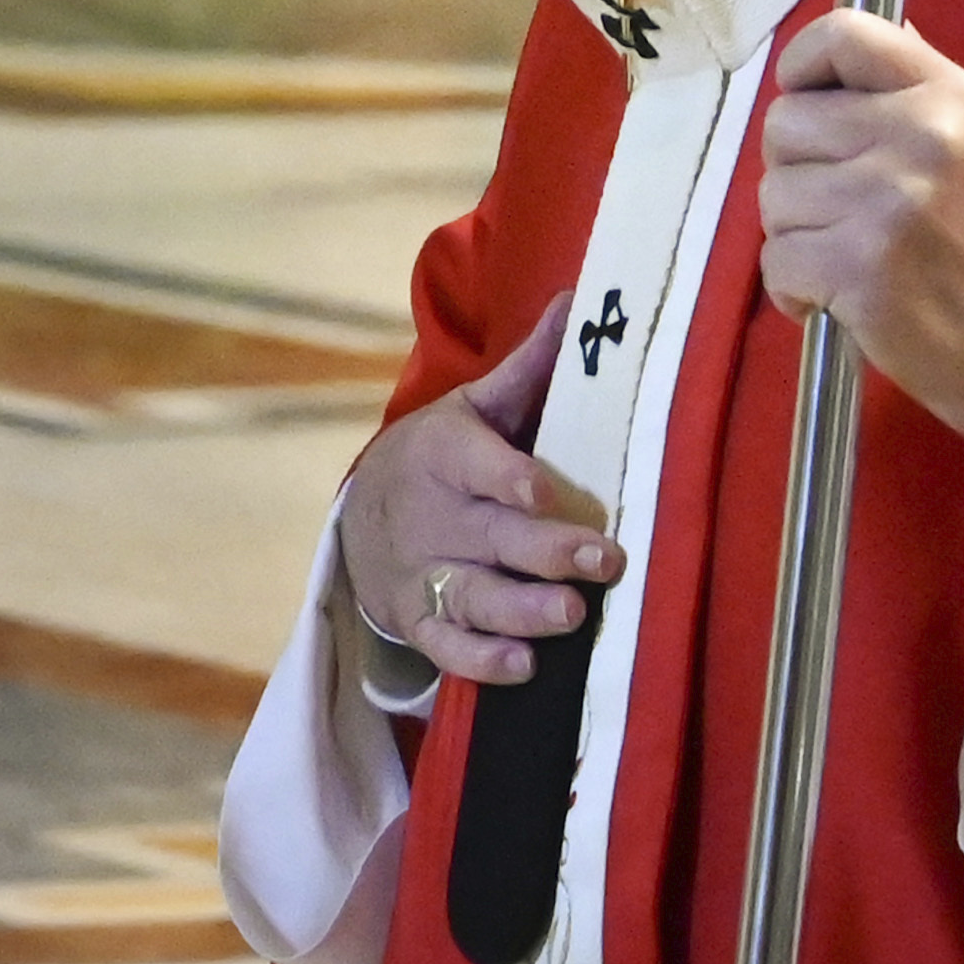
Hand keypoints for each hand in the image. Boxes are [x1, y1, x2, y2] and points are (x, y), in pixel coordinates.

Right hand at [338, 296, 626, 688]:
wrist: (361, 515)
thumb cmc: (441, 455)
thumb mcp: (471, 407)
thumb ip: (528, 368)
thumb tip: (583, 298)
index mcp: (444, 453)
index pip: (474, 463)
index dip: (507, 477)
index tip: (544, 491)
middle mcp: (434, 517)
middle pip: (491, 536)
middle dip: (545, 551)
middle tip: (602, 561)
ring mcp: (425, 574)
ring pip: (475, 595)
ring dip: (523, 609)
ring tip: (572, 614)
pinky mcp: (421, 621)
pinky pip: (448, 647)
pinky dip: (481, 660)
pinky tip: (523, 664)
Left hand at [759, 9, 963, 463]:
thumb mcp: (957, 136)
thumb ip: (896, 84)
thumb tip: (836, 29)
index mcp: (945, 94)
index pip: (842, 34)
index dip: (804, 66)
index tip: (812, 103)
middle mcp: (920, 136)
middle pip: (784, 122)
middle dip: (797, 168)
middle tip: (844, 204)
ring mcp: (885, 201)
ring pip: (773, 194)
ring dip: (795, 231)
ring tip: (848, 250)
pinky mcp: (856, 264)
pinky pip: (775, 258)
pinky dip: (793, 285)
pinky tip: (836, 293)